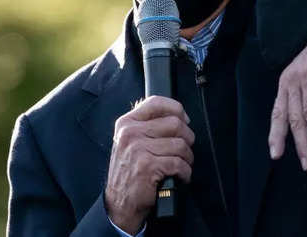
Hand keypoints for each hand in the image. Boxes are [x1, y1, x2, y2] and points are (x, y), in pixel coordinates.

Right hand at [105, 96, 194, 233]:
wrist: (119, 204)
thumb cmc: (130, 172)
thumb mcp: (130, 142)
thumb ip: (147, 125)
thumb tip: (178, 115)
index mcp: (127, 123)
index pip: (156, 102)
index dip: (176, 109)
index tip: (184, 120)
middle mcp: (130, 133)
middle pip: (175, 123)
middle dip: (187, 138)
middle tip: (185, 149)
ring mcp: (138, 149)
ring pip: (180, 145)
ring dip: (187, 158)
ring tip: (182, 165)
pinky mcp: (147, 167)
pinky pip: (179, 164)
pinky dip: (185, 173)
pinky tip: (179, 177)